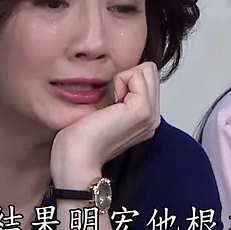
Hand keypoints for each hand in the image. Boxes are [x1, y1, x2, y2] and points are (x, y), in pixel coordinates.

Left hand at [50, 61, 160, 184]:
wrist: (77, 159)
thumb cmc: (81, 140)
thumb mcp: (105, 110)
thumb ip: (120, 95)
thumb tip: (120, 75)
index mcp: (146, 118)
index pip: (147, 78)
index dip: (125, 81)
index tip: (109, 104)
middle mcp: (153, 117)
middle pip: (149, 71)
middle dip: (127, 76)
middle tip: (110, 101)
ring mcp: (151, 114)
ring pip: (146, 70)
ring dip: (123, 79)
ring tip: (111, 103)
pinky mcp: (143, 109)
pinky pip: (136, 74)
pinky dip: (119, 81)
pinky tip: (111, 103)